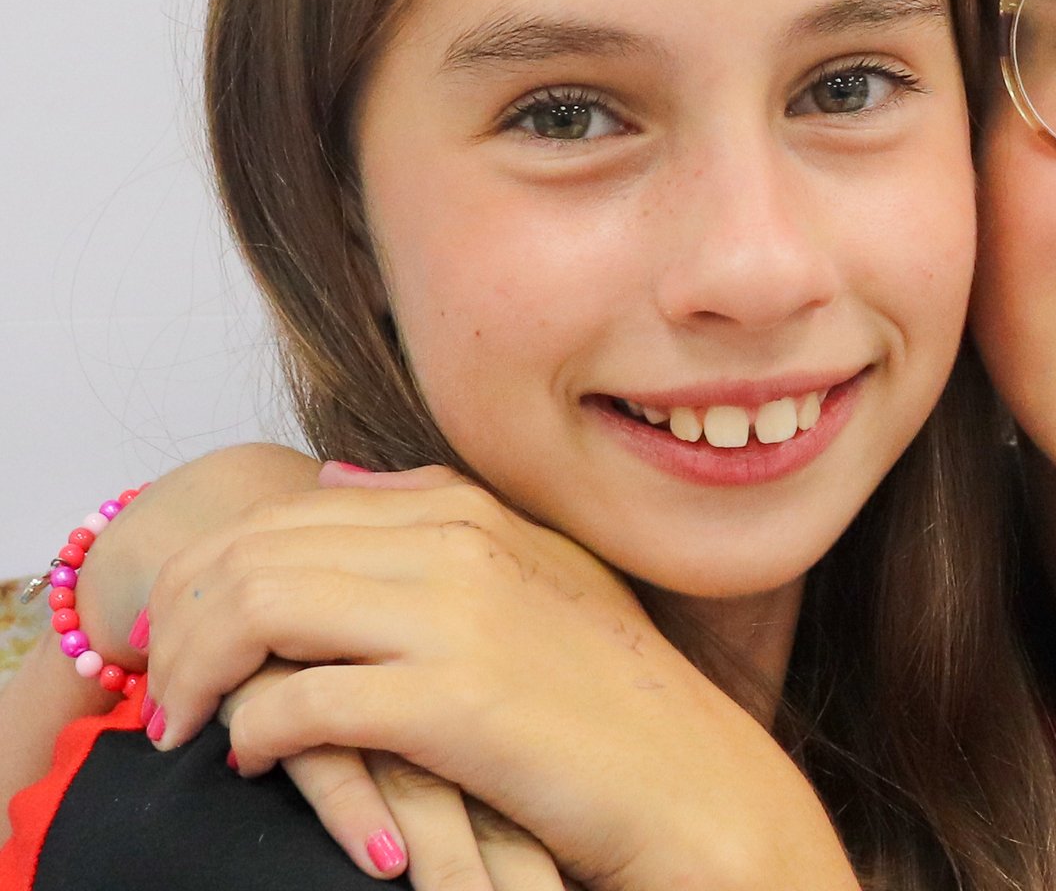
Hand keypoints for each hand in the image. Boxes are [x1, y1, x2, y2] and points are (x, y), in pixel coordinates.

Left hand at [141, 466, 856, 890]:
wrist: (692, 782)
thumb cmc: (613, 695)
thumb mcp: (541, 576)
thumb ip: (443, 514)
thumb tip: (336, 476)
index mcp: (472, 509)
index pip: (291, 510)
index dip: (213, 566)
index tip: (185, 630)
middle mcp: (459, 544)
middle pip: (256, 550)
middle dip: (181, 617)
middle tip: (161, 684)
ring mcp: (458, 619)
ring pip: (259, 609)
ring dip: (195, 671)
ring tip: (182, 723)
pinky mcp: (453, 704)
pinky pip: (297, 702)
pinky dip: (251, 732)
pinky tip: (251, 761)